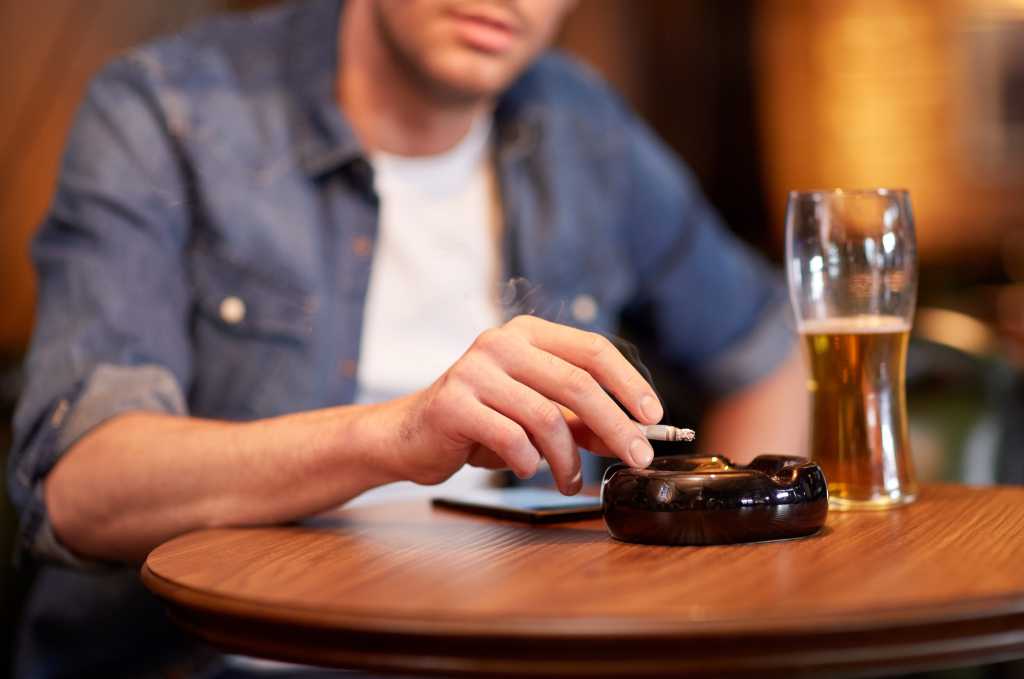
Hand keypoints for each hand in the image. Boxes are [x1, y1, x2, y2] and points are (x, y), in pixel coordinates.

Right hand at [391, 315, 663, 494]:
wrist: (410, 434)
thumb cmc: (480, 421)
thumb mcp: (536, 414)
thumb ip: (580, 421)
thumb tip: (631, 437)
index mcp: (528, 334)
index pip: (593, 350)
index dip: (629, 384)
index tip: (653, 417)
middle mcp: (501, 343)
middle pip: (578, 384)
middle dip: (615, 426)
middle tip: (637, 457)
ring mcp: (474, 370)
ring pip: (546, 417)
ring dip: (568, 459)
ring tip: (571, 482)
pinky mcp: (453, 403)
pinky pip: (510, 438)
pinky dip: (528, 462)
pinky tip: (527, 470)